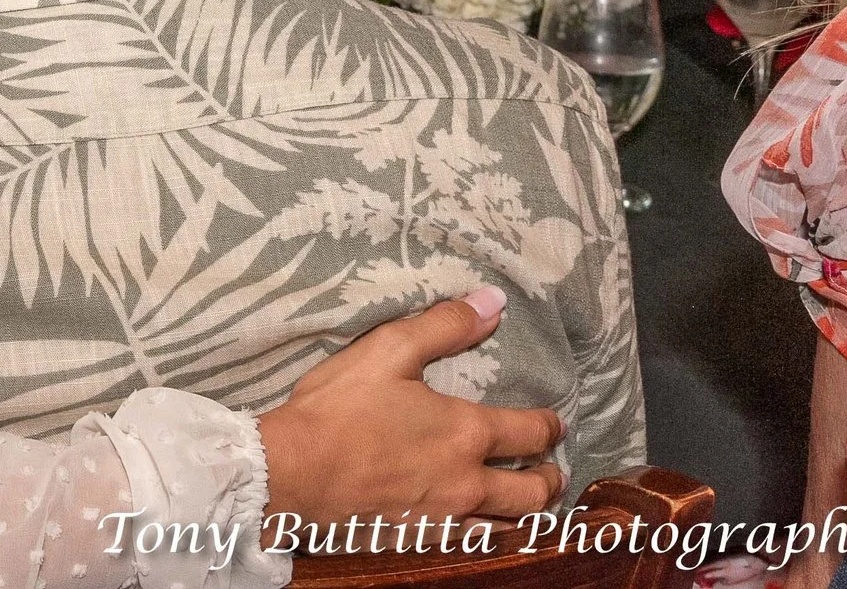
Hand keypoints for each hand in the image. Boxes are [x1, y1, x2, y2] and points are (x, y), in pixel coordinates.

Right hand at [257, 287, 563, 526]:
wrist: (291, 473)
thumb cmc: (338, 410)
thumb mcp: (387, 351)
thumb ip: (443, 326)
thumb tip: (493, 301)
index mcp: (465, 433)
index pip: (529, 432)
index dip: (548, 426)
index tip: (555, 423)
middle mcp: (466, 482)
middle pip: (532, 493)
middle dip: (549, 480)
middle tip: (551, 471)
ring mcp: (444, 518)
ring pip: (507, 526)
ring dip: (524, 513)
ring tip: (524, 504)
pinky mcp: (419, 540)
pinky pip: (470, 545)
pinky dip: (487, 535)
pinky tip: (477, 527)